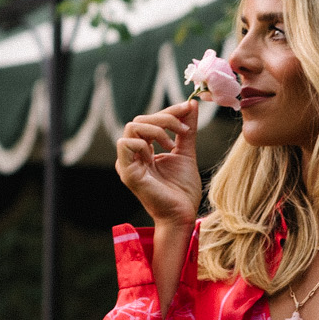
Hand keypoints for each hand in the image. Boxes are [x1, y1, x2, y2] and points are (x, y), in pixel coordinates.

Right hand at [115, 99, 202, 226]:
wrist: (183, 215)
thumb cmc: (183, 190)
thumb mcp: (186, 152)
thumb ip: (187, 130)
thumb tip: (192, 105)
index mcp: (143, 151)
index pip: (149, 120)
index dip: (169, 111)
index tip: (189, 107)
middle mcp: (132, 156)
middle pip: (140, 120)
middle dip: (165, 118)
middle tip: (184, 130)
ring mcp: (128, 164)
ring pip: (132, 127)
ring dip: (156, 129)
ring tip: (172, 143)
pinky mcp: (127, 173)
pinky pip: (126, 144)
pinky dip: (144, 143)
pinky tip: (159, 153)